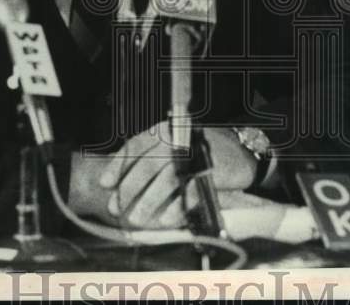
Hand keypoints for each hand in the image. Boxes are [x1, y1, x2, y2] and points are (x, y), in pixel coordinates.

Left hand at [68, 121, 257, 228]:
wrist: (243, 150)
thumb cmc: (203, 150)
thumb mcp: (176, 146)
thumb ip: (151, 158)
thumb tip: (119, 182)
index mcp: (167, 129)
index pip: (136, 145)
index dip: (119, 165)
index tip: (106, 184)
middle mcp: (179, 138)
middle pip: (148, 164)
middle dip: (129, 189)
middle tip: (117, 208)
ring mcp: (196, 154)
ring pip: (166, 180)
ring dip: (148, 202)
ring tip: (136, 219)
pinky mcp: (212, 171)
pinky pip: (189, 191)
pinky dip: (176, 207)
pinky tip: (166, 220)